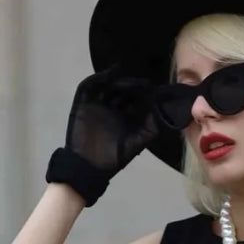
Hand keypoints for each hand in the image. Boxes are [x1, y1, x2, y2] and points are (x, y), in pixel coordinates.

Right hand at [45, 65, 161, 205]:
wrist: (90, 167)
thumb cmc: (114, 157)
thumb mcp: (139, 141)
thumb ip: (152, 125)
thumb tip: (160, 106)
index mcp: (126, 115)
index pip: (135, 97)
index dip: (142, 90)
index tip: (150, 86)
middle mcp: (112, 108)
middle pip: (121, 88)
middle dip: (129, 84)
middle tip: (137, 83)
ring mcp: (97, 105)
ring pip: (106, 85)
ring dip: (114, 79)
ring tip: (121, 77)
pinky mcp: (83, 104)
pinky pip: (88, 88)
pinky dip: (96, 79)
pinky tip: (107, 76)